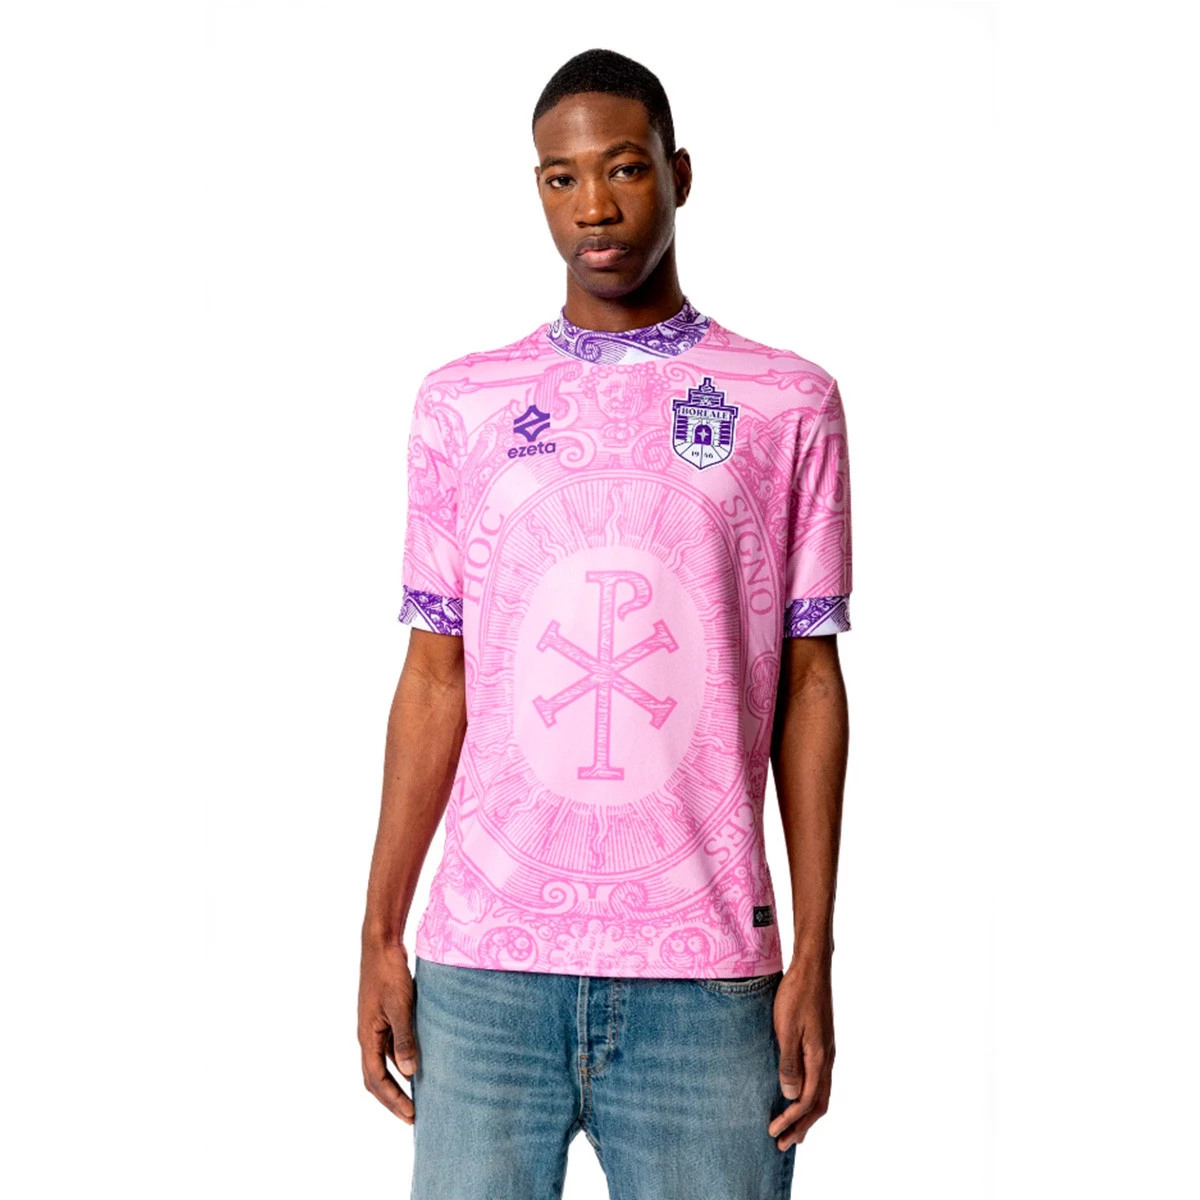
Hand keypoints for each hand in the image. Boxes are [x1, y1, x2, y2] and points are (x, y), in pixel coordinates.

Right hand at [358, 940, 418, 1123]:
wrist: (381, 944)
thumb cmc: (389, 973)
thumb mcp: (400, 1006)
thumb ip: (404, 1039)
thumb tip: (409, 1072)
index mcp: (367, 1037)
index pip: (376, 1080)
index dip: (393, 1100)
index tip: (411, 1115)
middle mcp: (367, 1036)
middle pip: (375, 1078)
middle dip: (392, 1099)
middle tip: (412, 1117)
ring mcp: (374, 1026)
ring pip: (382, 1063)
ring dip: (397, 1082)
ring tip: (417, 1097)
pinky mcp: (383, 1017)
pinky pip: (389, 1047)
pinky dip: (401, 1061)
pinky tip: (417, 1064)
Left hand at [768, 956, 834, 1149]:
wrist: (812, 969)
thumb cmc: (796, 995)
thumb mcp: (786, 1029)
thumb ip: (789, 1063)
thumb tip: (791, 1097)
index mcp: (819, 1058)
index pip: (808, 1101)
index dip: (791, 1120)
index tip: (773, 1132)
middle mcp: (827, 1059)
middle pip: (819, 1104)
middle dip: (802, 1126)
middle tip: (783, 1144)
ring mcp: (827, 1051)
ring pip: (822, 1093)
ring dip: (808, 1115)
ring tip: (794, 1130)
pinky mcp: (822, 1043)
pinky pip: (821, 1080)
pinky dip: (812, 1097)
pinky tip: (800, 1096)